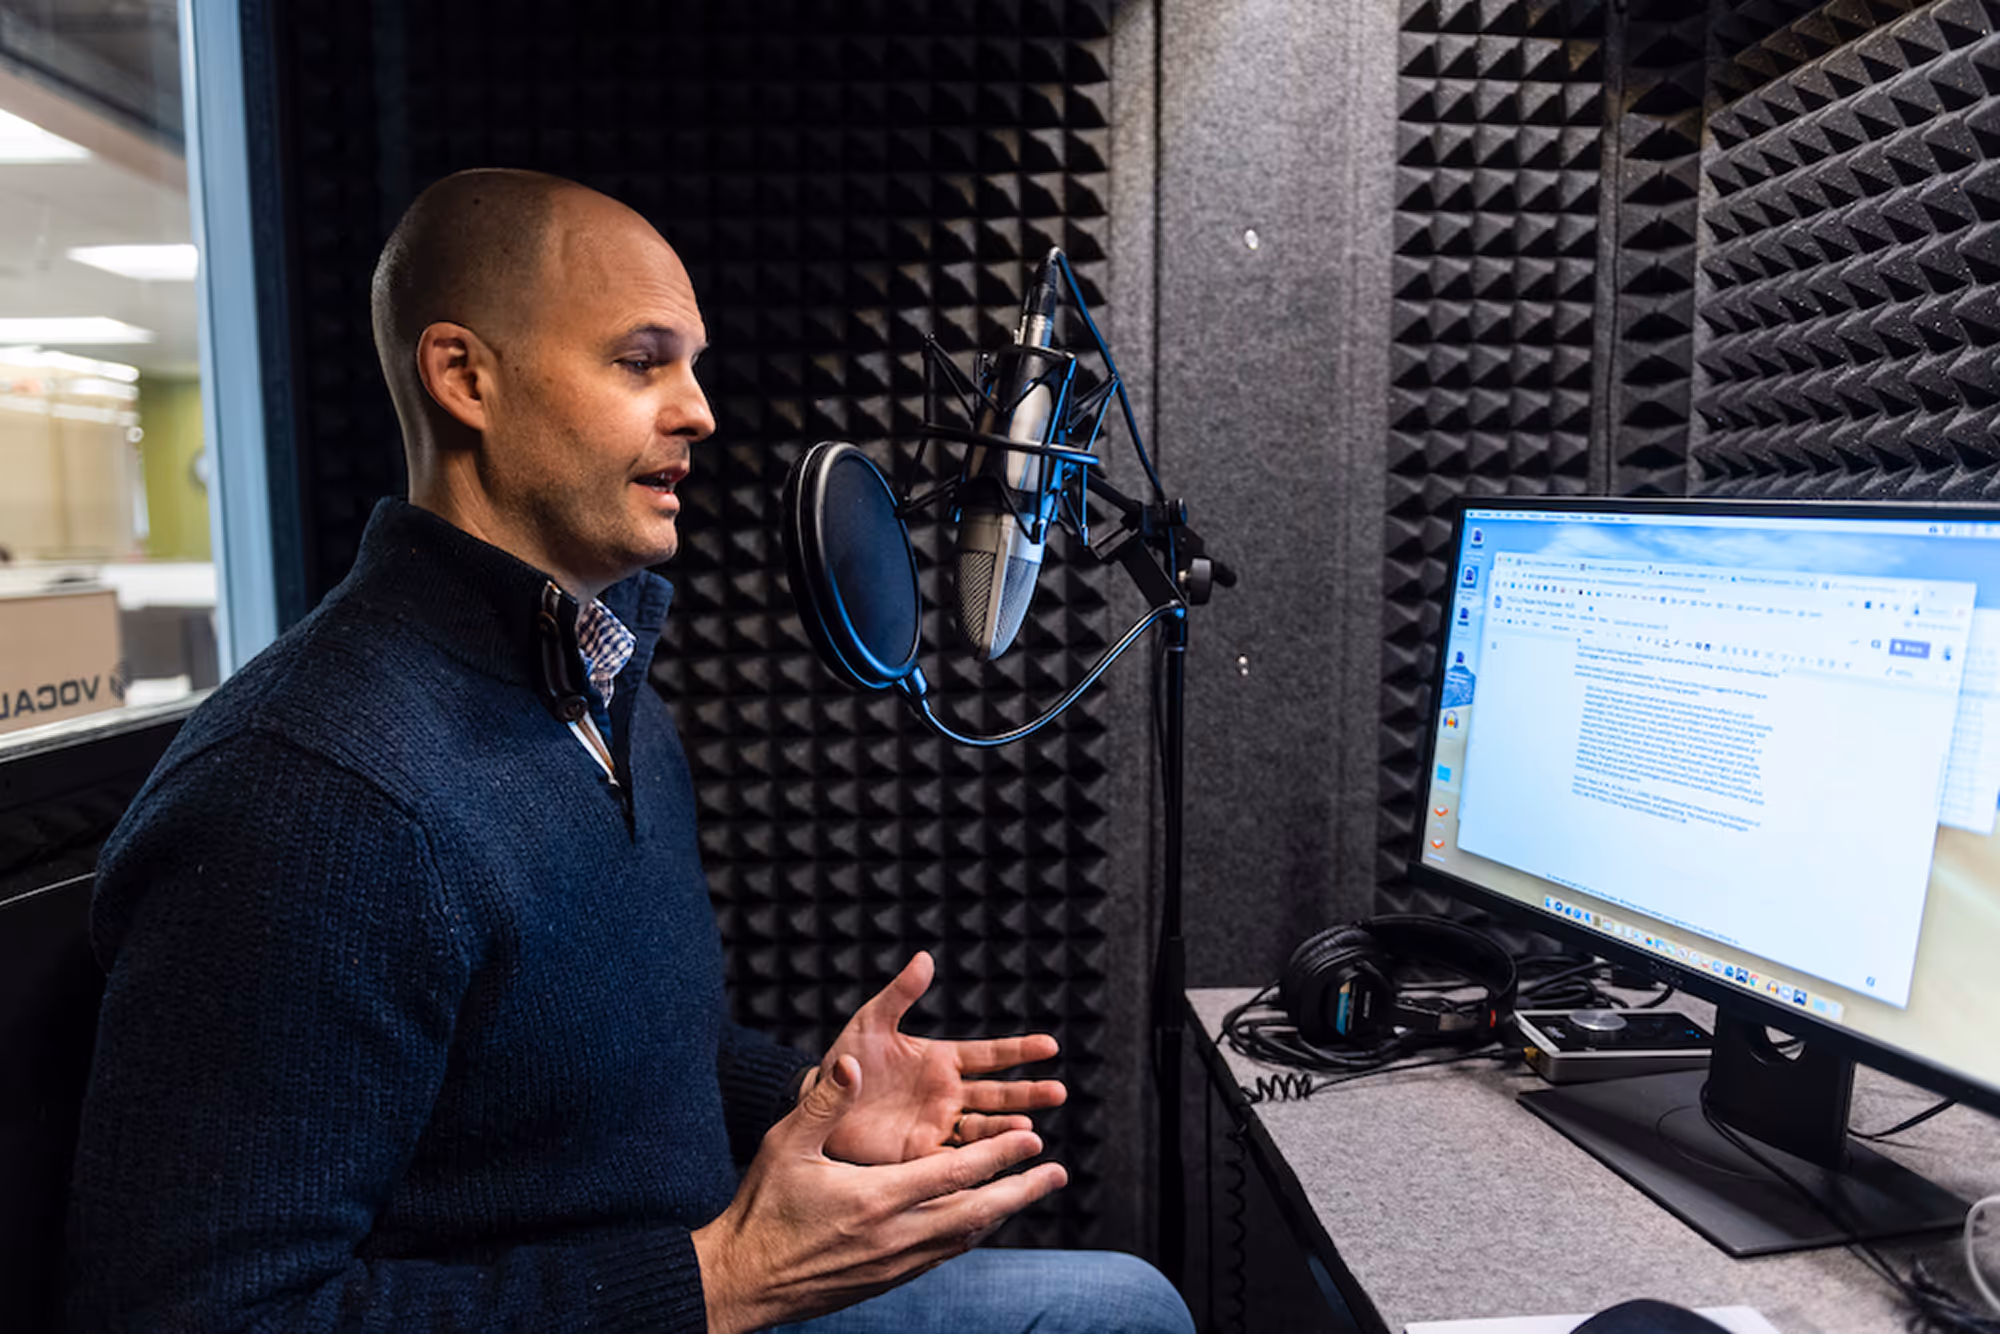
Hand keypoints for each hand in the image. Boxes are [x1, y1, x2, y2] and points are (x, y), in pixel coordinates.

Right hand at [692, 1055, 1067, 1333]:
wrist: (742, 1282)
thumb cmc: (760, 1208)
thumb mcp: (785, 1145)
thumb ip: (825, 1102)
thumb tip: (854, 1062)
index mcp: (875, 1199)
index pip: (954, 1174)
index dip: (998, 1155)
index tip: (1034, 1139)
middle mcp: (894, 1236)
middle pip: (976, 1213)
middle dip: (1021, 1191)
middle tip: (1057, 1173)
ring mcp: (893, 1264)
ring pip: (964, 1238)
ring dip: (1001, 1214)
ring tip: (1029, 1193)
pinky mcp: (885, 1280)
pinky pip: (942, 1256)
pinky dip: (969, 1235)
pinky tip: (977, 1224)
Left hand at [816, 952, 1066, 1164]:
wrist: (819, 1105)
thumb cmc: (846, 1061)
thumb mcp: (871, 1022)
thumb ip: (900, 994)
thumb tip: (924, 958)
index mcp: (943, 1060)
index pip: (990, 1055)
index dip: (1020, 1050)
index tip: (1051, 1046)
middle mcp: (948, 1093)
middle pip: (999, 1094)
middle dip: (1028, 1094)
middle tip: (1058, 1092)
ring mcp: (938, 1125)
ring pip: (984, 1128)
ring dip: (1007, 1130)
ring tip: (1029, 1132)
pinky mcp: (921, 1154)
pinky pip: (956, 1159)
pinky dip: (980, 1160)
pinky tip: (999, 1160)